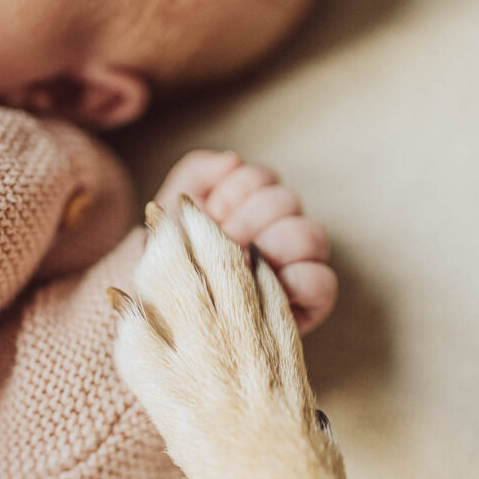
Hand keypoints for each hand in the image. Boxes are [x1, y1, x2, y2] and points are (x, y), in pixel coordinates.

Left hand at [153, 150, 336, 334]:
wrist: (156, 318)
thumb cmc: (164, 269)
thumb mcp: (169, 216)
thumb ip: (197, 175)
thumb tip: (232, 160)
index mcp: (247, 209)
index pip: (263, 179)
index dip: (237, 189)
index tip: (212, 211)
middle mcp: (273, 234)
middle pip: (287, 201)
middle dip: (249, 218)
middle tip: (224, 242)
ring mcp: (292, 268)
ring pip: (310, 234)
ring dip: (273, 245)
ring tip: (240, 265)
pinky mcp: (304, 304)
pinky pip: (323, 281)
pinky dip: (298, 278)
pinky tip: (263, 283)